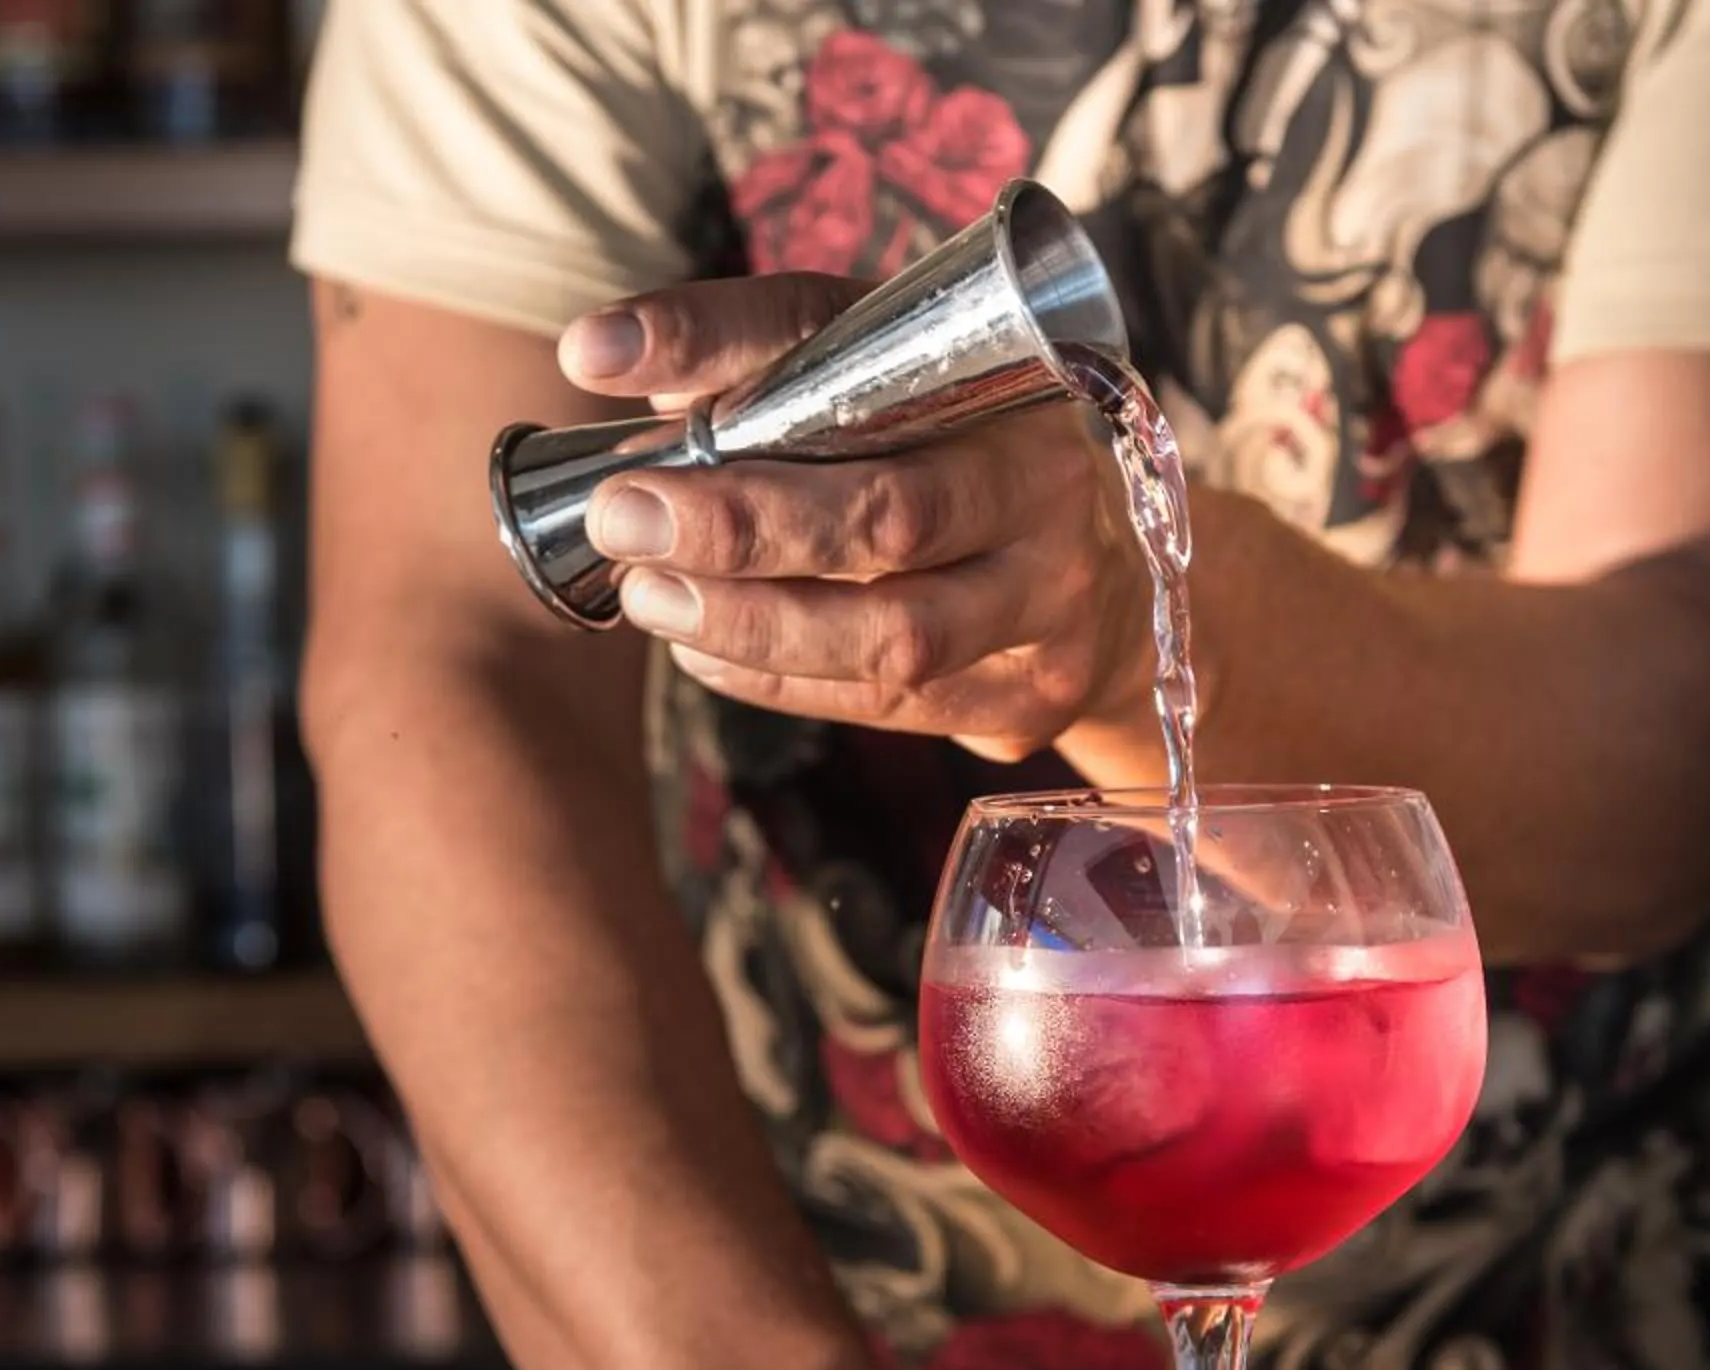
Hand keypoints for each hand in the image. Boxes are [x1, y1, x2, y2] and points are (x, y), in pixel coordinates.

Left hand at [561, 277, 1152, 762]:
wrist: (1112, 580)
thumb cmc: (953, 456)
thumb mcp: (874, 377)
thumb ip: (750, 362)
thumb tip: (601, 360)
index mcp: (991, 358)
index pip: (833, 327)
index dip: (711, 338)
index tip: (597, 356)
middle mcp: (1038, 471)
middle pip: (888, 508)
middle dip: (738, 522)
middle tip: (621, 516)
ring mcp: (1050, 592)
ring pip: (896, 629)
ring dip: (756, 621)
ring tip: (653, 598)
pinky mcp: (1034, 692)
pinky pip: (892, 703)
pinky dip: (782, 682)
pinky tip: (703, 654)